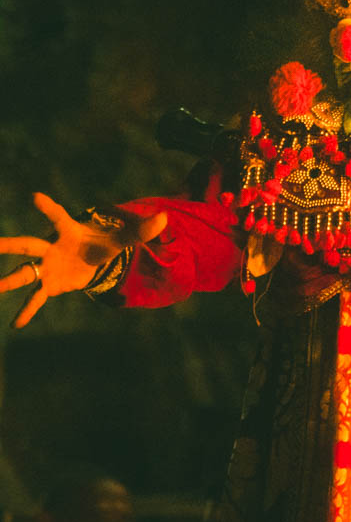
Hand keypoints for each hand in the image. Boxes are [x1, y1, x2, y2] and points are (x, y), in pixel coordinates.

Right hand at [0, 193, 165, 327]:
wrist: (92, 259)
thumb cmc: (103, 243)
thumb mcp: (123, 238)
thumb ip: (141, 229)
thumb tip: (164, 218)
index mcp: (69, 232)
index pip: (59, 217)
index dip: (48, 207)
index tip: (35, 196)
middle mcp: (51, 248)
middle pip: (29, 245)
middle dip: (11, 244)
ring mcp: (47, 267)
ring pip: (25, 272)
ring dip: (9, 279)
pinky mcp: (49, 284)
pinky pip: (35, 299)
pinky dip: (27, 311)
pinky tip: (16, 325)